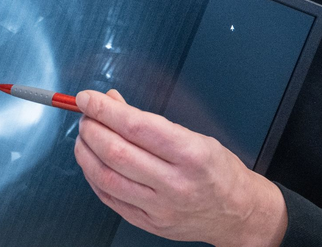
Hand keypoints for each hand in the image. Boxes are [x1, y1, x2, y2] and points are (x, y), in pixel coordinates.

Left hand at [74, 89, 287, 246]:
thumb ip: (150, 120)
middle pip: (117, 152)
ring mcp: (160, 208)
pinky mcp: (149, 223)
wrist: (237, 212)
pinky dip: (93, 176)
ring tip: (84, 136)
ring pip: (107, 177)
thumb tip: (111, 102)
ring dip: (86, 152)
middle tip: (85, 115)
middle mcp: (175, 183)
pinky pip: (109, 198)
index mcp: (191, 154)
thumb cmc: (217, 169)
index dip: (105, 110)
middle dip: (92, 128)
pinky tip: (92, 161)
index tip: (87, 98)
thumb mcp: (193, 135)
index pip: (136, 127)